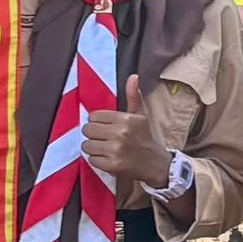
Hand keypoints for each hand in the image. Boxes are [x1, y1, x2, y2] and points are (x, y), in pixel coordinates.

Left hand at [81, 77, 173, 196]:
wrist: (155, 163)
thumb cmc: (144, 137)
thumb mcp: (141, 115)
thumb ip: (133, 96)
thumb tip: (133, 76)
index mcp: (125, 119)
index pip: (94, 116)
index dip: (97, 122)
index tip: (105, 127)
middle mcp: (120, 133)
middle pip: (88, 130)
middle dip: (93, 134)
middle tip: (103, 138)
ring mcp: (115, 150)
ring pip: (87, 145)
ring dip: (93, 147)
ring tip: (104, 148)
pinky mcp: (112, 165)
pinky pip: (91, 159)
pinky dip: (97, 160)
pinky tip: (107, 158)